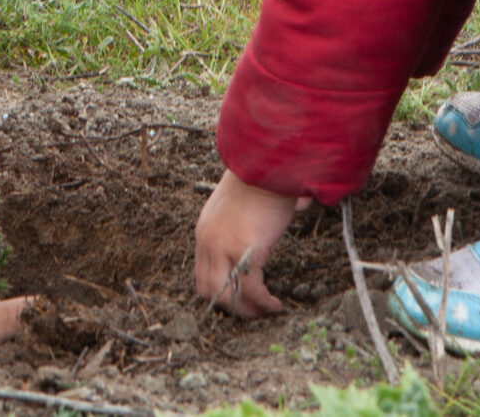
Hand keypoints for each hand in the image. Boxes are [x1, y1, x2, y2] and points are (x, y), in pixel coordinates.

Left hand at [194, 169, 302, 318]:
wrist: (266, 167)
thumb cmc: (258, 185)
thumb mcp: (236, 211)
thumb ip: (239, 229)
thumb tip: (259, 241)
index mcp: (204, 233)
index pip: (202, 275)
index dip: (220, 292)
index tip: (240, 299)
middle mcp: (208, 242)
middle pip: (209, 290)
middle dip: (232, 307)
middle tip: (253, 312)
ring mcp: (223, 247)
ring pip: (227, 295)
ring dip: (247, 310)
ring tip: (266, 312)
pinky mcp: (245, 249)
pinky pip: (251, 288)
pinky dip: (263, 302)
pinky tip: (276, 305)